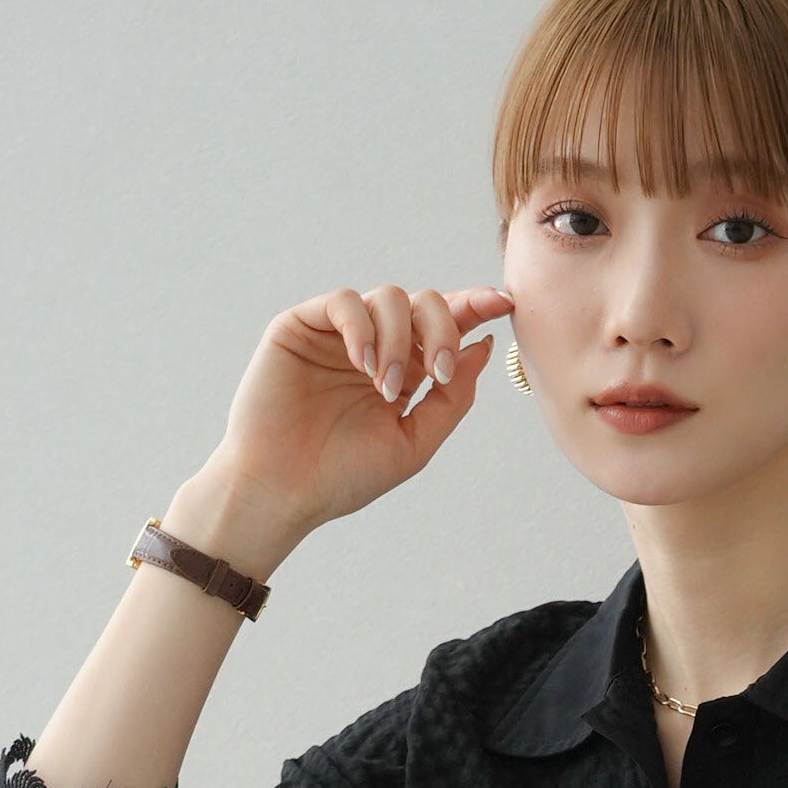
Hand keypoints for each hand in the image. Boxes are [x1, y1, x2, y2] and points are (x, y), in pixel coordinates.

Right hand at [206, 281, 516, 544]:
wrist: (283, 491)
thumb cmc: (344, 475)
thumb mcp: (414, 442)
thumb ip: (452, 397)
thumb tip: (482, 346)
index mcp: (407, 372)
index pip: (446, 327)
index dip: (476, 307)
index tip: (503, 303)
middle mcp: (377, 346)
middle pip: (426, 302)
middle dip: (442, 329)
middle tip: (438, 373)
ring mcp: (340, 334)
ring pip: (389, 297)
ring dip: (399, 339)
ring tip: (386, 386)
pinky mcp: (302, 326)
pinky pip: (344, 301)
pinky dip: (362, 326)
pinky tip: (363, 364)